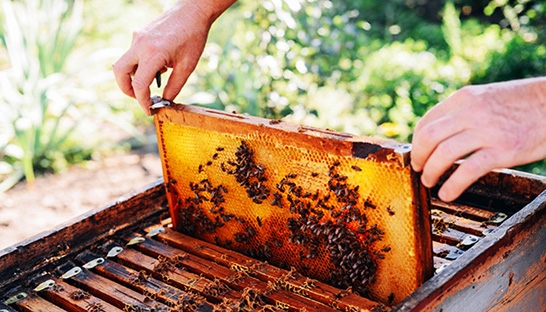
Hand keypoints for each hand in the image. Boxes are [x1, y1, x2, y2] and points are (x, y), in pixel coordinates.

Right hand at [113, 0, 234, 114]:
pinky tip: (161, 64)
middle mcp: (140, 45)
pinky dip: (141, 64)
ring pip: (125, 63)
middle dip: (127, 89)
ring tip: (158, 77)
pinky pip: (133, 54)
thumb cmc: (193, 37)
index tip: (148, 110)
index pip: (139, 84)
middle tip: (141, 98)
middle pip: (120, 72)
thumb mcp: (187, 67)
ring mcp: (137, 37)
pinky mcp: (139, 34)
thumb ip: (174, 87)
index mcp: (153, 54)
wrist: (193, 12)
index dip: (142, 101)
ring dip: (136, 76)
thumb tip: (164, 102)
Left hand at [411, 77, 545, 201]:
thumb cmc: (523, 104)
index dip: (416, 143)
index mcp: (464, 98)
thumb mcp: (486, 99)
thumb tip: (440, 136)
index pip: (426, 122)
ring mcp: (487, 131)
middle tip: (419, 170)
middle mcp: (471, 112)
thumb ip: (463, 113)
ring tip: (430, 183)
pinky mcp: (503, 150)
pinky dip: (452, 186)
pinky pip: (467, 171)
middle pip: (428, 138)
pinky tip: (447, 194)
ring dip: (431, 173)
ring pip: (443, 155)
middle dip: (418, 158)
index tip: (417, 155)